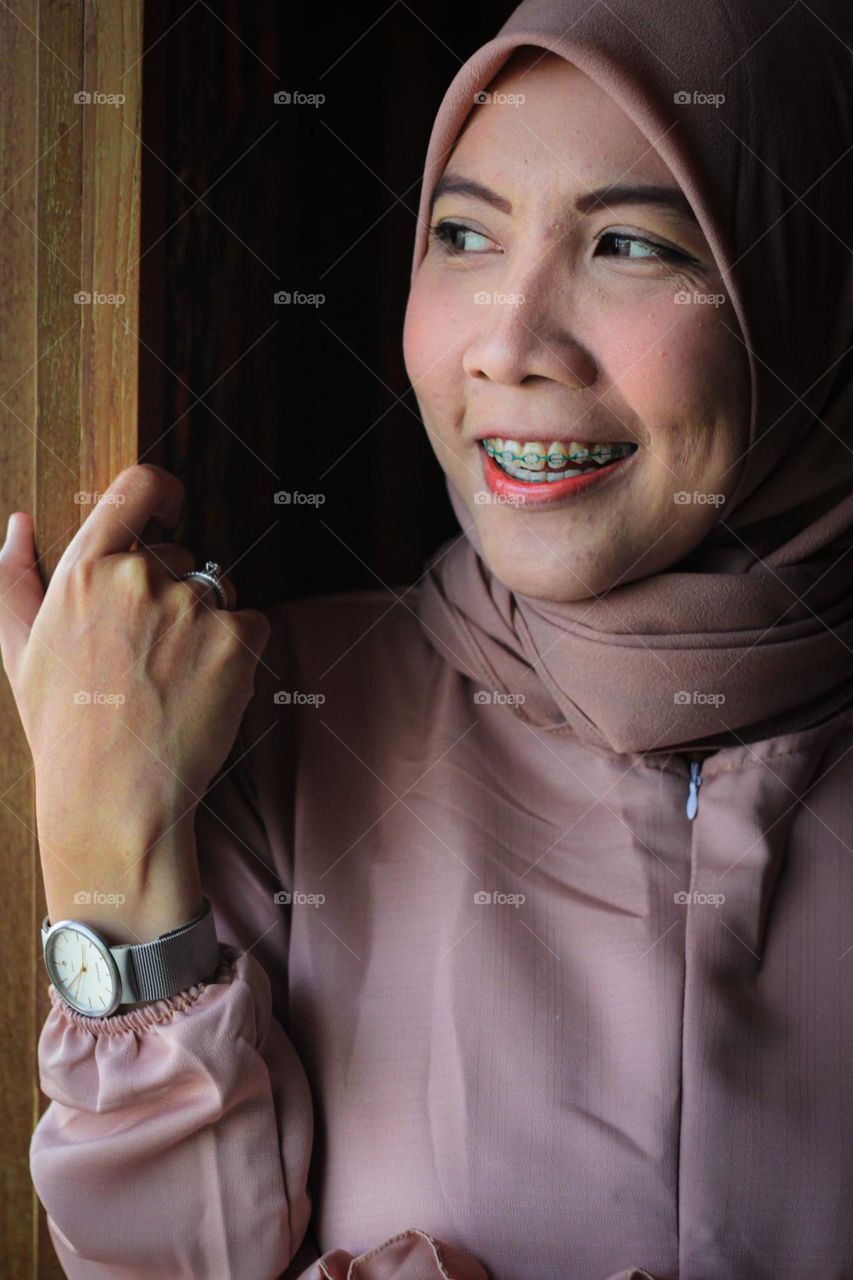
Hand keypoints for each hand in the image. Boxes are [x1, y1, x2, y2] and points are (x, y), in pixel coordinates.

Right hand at [0, 464, 271, 934]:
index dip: (163, 492)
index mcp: (85, 568)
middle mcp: (139, 576)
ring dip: (207, 626)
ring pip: (218, 593)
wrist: (112, 800)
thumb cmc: (64, 730)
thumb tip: (17, 523)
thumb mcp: (21, 651)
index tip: (172, 509)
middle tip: (151, 659)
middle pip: (181, 558)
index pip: (139, 486)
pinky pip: (252, 625)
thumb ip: (15, 578)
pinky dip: (239, 653)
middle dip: (175, 596)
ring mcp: (191, 606)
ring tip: (173, 682)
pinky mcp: (236, 640)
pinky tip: (204, 692)